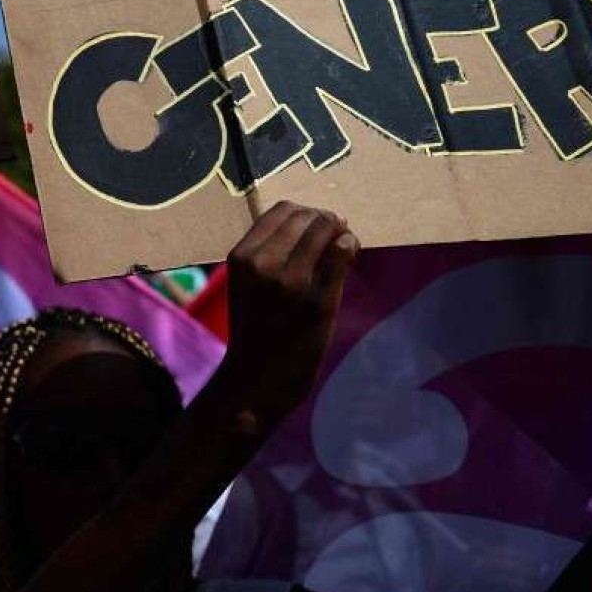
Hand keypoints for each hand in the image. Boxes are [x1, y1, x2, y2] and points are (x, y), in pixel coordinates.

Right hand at [213, 203, 358, 413]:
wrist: (256, 381)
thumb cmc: (255, 330)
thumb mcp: (247, 284)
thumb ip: (268, 252)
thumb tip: (313, 221)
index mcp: (241, 257)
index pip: (281, 210)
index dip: (304, 215)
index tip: (314, 230)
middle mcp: (263, 264)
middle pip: (306, 215)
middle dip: (325, 222)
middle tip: (334, 238)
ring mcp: (291, 281)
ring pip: (326, 227)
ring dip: (340, 232)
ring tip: (341, 248)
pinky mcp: (318, 299)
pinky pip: (342, 251)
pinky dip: (350, 246)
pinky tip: (348, 257)